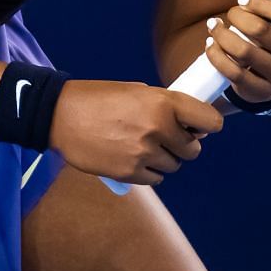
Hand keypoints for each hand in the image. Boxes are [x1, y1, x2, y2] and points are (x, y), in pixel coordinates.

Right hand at [48, 79, 224, 185]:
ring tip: (144, 146)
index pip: (210, 121)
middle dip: (183, 144)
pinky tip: (134, 158)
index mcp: (163, 103)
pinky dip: (150, 171)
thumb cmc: (99, 98)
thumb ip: (166, 106)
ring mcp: (144, 153)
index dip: (208, 125)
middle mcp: (158, 128)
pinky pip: (156, 179)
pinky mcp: (130, 173)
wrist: (61, 115)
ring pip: (174, 166)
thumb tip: (192, 125)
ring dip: (165, 158)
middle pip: (193, 149)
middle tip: (166, 137)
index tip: (201, 127)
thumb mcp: (137, 91)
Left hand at [204, 0, 270, 103]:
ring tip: (214, 27)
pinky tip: (211, 45)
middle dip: (238, 17)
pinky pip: (234, 73)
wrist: (268, 73)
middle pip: (262, 31)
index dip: (261, 4)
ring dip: (222, 36)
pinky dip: (217, 56)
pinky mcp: (263, 91)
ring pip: (245, 52)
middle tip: (230, 14)